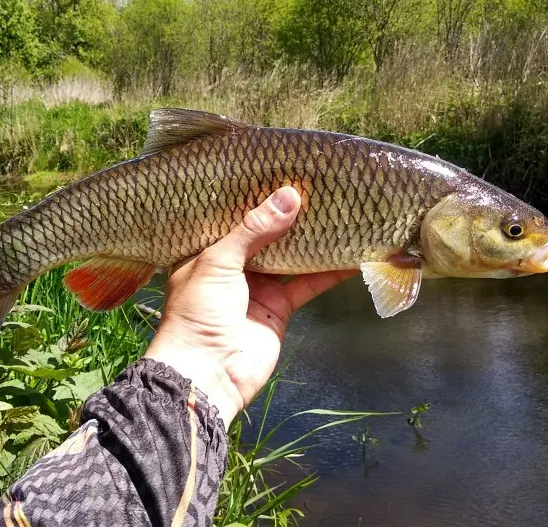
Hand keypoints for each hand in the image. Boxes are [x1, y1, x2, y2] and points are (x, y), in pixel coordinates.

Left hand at [145, 186, 355, 428]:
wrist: (207, 374)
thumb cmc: (198, 312)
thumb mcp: (218, 261)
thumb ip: (254, 229)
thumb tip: (289, 195)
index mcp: (204, 251)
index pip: (232, 216)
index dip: (254, 198)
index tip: (279, 173)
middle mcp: (231, 267)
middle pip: (265, 235)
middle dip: (287, 216)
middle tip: (316, 187)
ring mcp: (257, 288)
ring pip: (289, 256)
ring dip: (311, 239)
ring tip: (337, 211)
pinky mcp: (279, 308)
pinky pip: (306, 283)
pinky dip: (327, 271)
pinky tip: (350, 253)